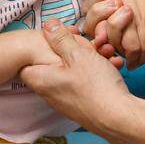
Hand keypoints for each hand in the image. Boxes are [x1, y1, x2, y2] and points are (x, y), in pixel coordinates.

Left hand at [21, 20, 134, 134]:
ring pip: (73, 71)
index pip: (26, 61)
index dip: (39, 46)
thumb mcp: (77, 54)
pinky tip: (112, 65)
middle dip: (72, 49)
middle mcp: (49, 92)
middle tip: (88, 42)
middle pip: (54, 63)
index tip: (56, 37)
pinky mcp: (81, 104)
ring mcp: (65, 100)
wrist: (118, 118)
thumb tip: (47, 25)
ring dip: (89, 58)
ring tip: (106, 52)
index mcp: (41, 79)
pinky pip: (84, 82)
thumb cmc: (95, 85)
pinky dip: (96, 71)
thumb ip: (60, 38)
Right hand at [83, 0, 144, 66]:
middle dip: (102, 9)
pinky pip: (123, 52)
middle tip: (123, 0)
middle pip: (91, 23)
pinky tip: (136, 28)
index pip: (91, 3)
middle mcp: (119, 22)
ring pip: (104, 38)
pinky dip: (128, 41)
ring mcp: (128, 39)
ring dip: (116, 23)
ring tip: (131, 13)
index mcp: (118, 3)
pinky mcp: (140, 55)